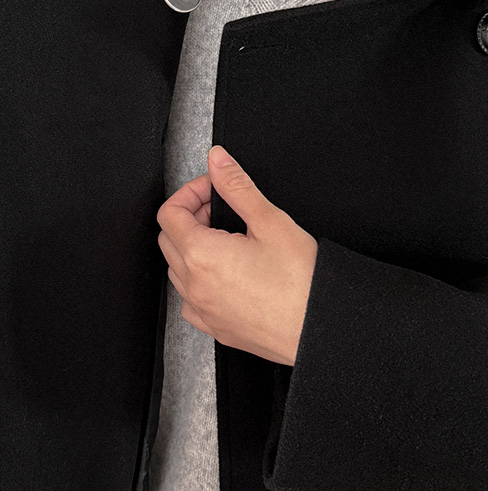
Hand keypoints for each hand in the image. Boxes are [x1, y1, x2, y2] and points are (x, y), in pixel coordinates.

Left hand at [156, 144, 318, 365]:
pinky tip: (224, 275)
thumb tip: (218, 162)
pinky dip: (198, 282)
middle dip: (191, 217)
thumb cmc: (302, 282)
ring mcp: (203, 310)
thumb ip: (237, 186)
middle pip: (169, 239)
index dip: (190, 193)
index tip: (212, 189)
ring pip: (177, 270)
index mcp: (202, 255)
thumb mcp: (270, 221)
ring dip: (192, 248)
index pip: (170, 213)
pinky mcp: (216, 328)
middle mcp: (194, 285)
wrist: (321, 327)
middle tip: (222, 210)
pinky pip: (190, 301)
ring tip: (227, 240)